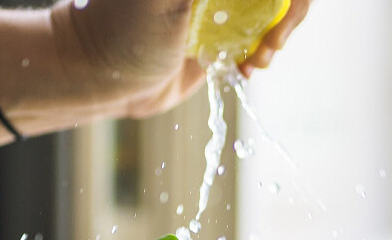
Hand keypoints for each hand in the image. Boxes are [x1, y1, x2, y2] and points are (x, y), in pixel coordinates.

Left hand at [51, 0, 313, 117]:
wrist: (103, 79)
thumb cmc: (123, 31)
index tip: (279, 9)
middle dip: (288, 11)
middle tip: (270, 43)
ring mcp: (221, 4)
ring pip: (276, 8)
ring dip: (278, 34)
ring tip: (256, 61)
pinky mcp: (222, 35)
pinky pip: (261, 36)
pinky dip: (264, 53)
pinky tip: (247, 68)